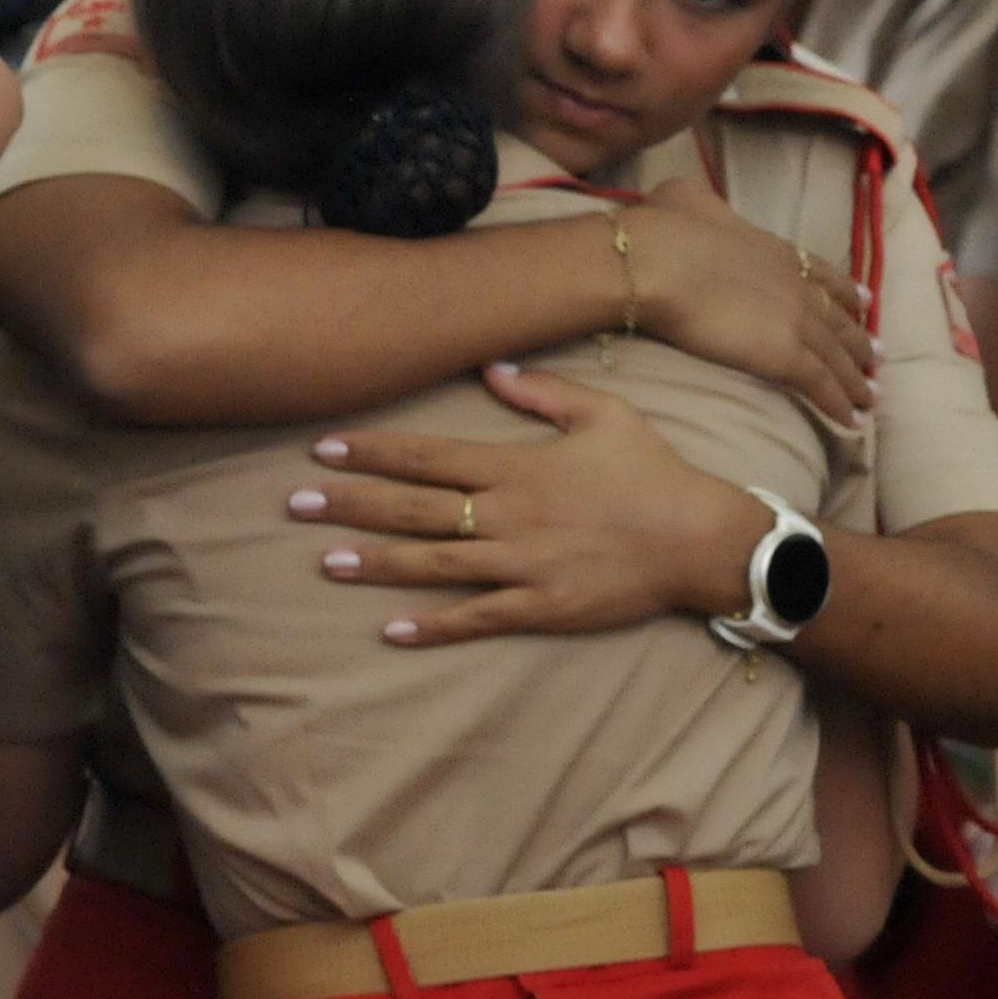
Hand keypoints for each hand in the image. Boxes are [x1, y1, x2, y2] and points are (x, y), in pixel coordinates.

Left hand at [290, 364, 766, 644]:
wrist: (701, 540)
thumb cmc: (653, 473)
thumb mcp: (604, 414)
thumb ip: (542, 392)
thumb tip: (488, 370)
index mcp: (516, 468)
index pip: (427, 456)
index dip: (371, 451)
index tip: (323, 448)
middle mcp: (508, 516)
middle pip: (414, 509)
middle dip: (352, 504)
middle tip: (296, 504)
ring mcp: (522, 565)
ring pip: (433, 564)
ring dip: (376, 563)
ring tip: (325, 561)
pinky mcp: (540, 608)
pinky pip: (475, 617)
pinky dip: (431, 625)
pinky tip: (388, 628)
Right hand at [626, 177, 875, 425]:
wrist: (658, 262)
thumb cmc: (663, 230)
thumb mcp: (685, 199)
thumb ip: (700, 203)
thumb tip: (688, 197)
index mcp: (773, 250)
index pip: (822, 273)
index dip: (845, 290)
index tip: (864, 302)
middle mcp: (796, 285)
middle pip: (839, 319)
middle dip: (859, 340)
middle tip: (877, 358)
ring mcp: (796, 321)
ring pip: (838, 355)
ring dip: (857, 378)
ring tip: (871, 397)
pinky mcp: (785, 355)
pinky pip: (821, 384)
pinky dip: (840, 403)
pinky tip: (851, 421)